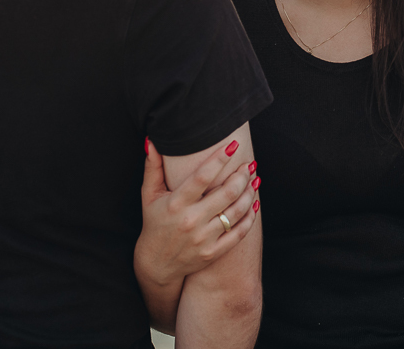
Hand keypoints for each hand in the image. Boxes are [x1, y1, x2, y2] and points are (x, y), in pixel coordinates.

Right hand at [135, 138, 260, 288]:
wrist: (157, 264)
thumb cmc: (154, 223)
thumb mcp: (149, 195)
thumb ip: (152, 167)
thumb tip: (151, 141)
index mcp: (176, 204)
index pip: (202, 177)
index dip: (219, 159)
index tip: (232, 145)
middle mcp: (191, 220)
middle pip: (226, 193)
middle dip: (242, 175)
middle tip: (249, 164)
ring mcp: (204, 238)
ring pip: (236, 211)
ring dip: (249, 193)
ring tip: (254, 179)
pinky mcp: (213, 252)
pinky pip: (238, 233)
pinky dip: (249, 217)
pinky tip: (254, 203)